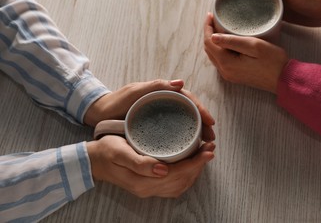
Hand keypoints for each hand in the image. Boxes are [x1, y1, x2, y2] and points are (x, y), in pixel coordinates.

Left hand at [84, 80, 214, 138]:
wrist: (99, 113)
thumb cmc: (115, 101)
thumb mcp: (133, 92)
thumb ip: (154, 86)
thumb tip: (180, 83)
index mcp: (162, 92)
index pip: (187, 98)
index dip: (201, 109)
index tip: (210, 122)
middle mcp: (164, 102)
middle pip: (189, 111)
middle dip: (203, 123)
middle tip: (211, 138)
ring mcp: (160, 114)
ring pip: (184, 121)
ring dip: (197, 131)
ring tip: (205, 144)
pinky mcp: (155, 125)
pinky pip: (175, 129)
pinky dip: (185, 137)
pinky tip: (190, 147)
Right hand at [87, 135, 214, 197]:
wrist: (94, 161)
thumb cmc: (106, 151)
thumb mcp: (119, 152)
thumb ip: (139, 163)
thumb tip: (163, 170)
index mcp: (143, 181)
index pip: (178, 174)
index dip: (196, 162)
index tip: (208, 149)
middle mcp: (149, 189)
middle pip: (183, 180)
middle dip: (200, 164)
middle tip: (210, 147)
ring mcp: (149, 189)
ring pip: (181, 184)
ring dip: (196, 170)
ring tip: (205, 153)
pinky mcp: (150, 186)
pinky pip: (175, 185)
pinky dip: (187, 175)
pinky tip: (191, 163)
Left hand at [204, 13, 287, 92]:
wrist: (283, 80)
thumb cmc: (273, 61)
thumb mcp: (254, 46)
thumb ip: (232, 41)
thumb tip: (213, 36)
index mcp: (227, 63)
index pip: (209, 42)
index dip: (207, 27)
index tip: (210, 14)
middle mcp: (224, 71)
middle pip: (209, 49)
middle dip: (209, 33)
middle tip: (214, 19)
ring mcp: (229, 75)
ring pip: (214, 55)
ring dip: (213, 42)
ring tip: (219, 27)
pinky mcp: (235, 76)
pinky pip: (221, 61)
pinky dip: (220, 49)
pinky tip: (226, 41)